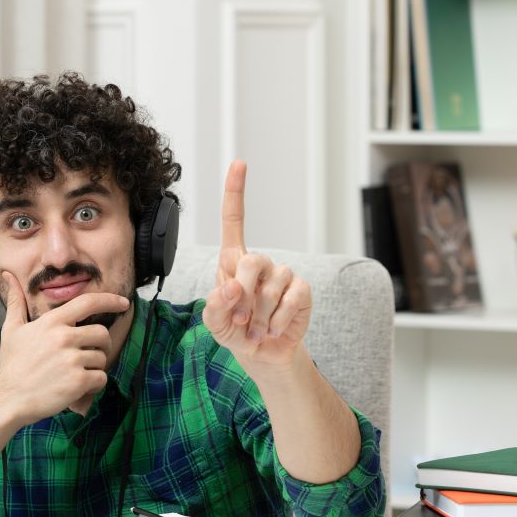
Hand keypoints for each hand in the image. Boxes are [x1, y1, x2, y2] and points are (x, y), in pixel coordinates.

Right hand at [0, 271, 125, 424]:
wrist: (8, 399)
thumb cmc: (11, 364)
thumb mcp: (11, 329)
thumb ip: (16, 301)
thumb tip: (7, 275)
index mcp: (52, 322)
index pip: (88, 302)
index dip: (110, 300)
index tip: (124, 303)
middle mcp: (64, 337)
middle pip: (102, 333)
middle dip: (101, 344)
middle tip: (89, 354)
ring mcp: (72, 359)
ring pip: (102, 358)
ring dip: (94, 367)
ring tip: (75, 373)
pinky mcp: (78, 381)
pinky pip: (101, 377)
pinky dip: (94, 384)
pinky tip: (79, 387)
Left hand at [202, 161, 312, 370]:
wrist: (263, 354)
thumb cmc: (236, 331)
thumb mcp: (215, 322)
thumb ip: (215, 305)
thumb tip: (231, 287)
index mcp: (233, 261)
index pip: (234, 220)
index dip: (236, 191)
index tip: (239, 163)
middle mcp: (258, 262)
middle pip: (251, 260)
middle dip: (243, 294)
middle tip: (241, 319)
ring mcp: (282, 274)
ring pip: (271, 285)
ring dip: (260, 315)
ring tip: (256, 329)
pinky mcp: (301, 289)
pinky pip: (291, 297)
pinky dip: (278, 319)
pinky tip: (274, 329)